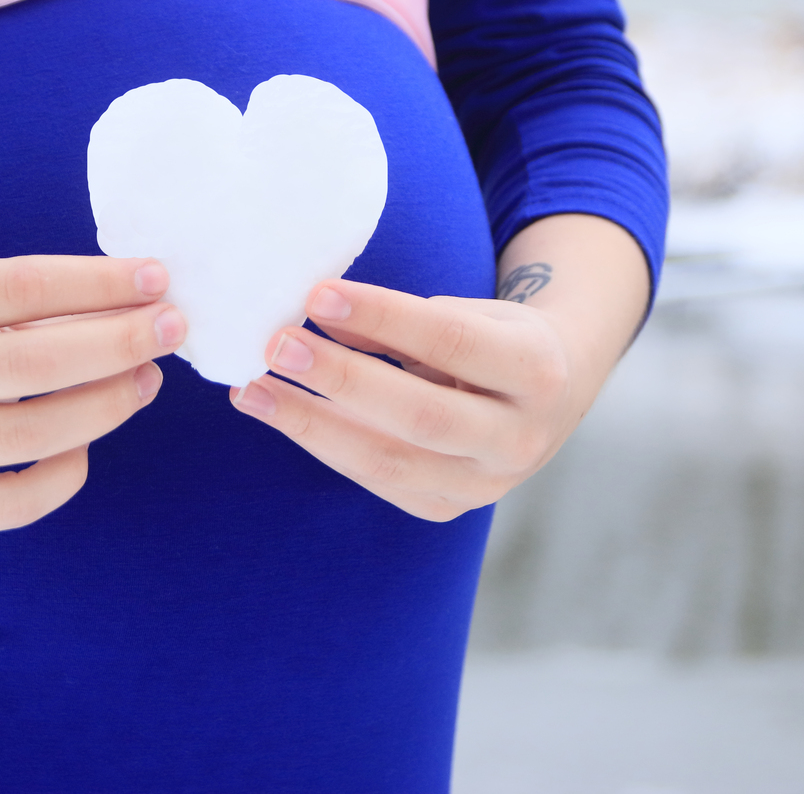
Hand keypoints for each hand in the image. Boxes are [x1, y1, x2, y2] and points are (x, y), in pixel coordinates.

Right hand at [0, 255, 182, 537]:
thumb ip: (26, 304)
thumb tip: (137, 301)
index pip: (19, 287)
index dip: (96, 282)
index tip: (156, 277)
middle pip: (30, 363)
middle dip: (118, 342)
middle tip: (174, 327)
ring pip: (31, 433)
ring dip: (107, 404)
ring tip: (146, 379)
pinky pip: (18, 501)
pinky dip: (68, 471)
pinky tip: (86, 443)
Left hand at [228, 278, 593, 520]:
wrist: (549, 400)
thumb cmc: (494, 342)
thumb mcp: (464, 314)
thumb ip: (396, 320)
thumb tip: (319, 313)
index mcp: (535, 372)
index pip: (450, 341)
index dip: (383, 317)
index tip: (318, 294)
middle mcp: (518, 438)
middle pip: (419, 414)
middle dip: (339, 379)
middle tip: (276, 346)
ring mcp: (484, 485)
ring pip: (388, 461)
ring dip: (311, 424)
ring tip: (253, 390)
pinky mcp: (446, 508)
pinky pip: (376, 480)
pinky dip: (324, 445)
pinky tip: (282, 415)